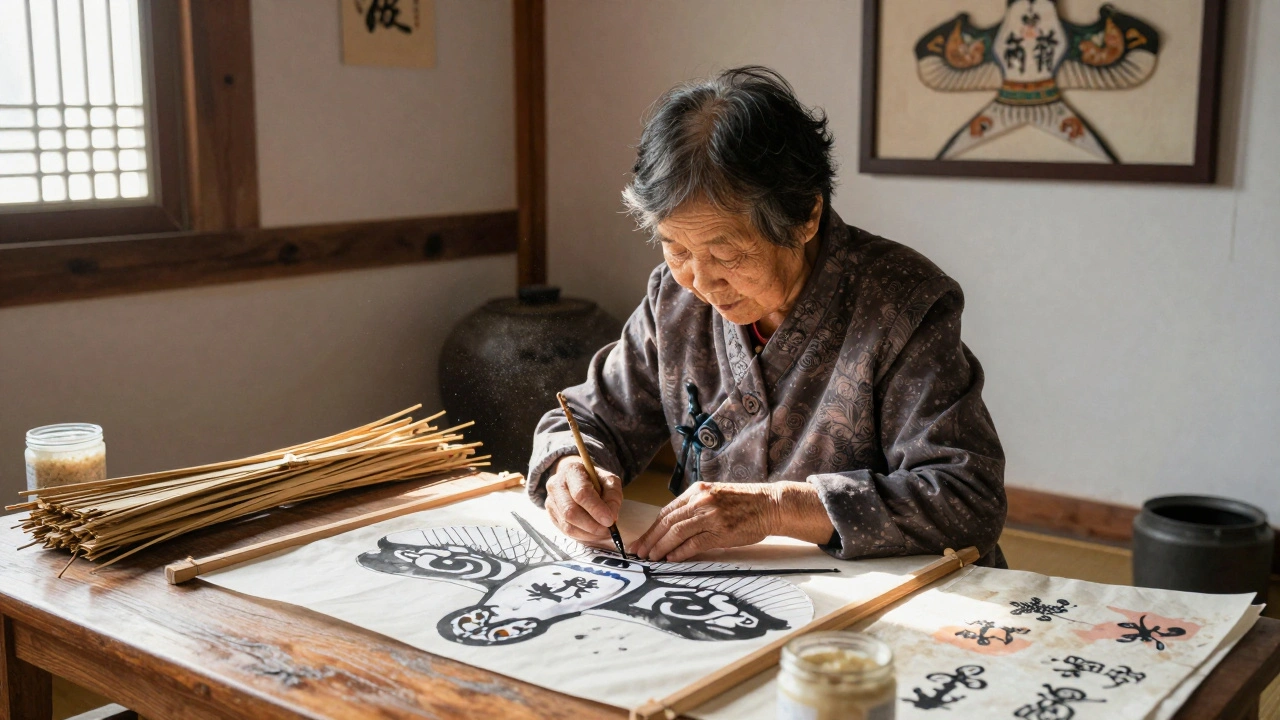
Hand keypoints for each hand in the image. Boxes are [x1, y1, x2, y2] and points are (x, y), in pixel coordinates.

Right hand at [544, 455, 622, 547]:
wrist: (578, 480)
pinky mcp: (551, 514)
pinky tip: (593, 533)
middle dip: (592, 525)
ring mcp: (550, 500)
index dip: (596, 509)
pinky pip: (565, 531)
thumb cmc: (595, 480)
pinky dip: (582, 536)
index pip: (581, 493)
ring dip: (588, 533)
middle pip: (570, 511)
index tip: (609, 520)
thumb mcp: (610, 481)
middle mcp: (556, 484)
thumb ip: (613, 496)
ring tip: (603, 532)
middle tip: (608, 530)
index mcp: (571, 471)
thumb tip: (611, 517)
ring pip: (567, 524)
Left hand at [631, 482, 783, 561]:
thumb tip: (672, 529)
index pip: (666, 511)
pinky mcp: (721, 530)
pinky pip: (694, 543)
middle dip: (650, 539)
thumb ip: (695, 508)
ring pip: (676, 532)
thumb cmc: (744, 504)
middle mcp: (701, 500)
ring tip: (651, 558)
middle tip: (638, 552)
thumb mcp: (715, 497)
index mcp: (697, 491)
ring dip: (661, 547)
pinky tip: (671, 559)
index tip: (640, 541)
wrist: (770, 504)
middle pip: (667, 522)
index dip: (651, 528)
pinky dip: (680, 552)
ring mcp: (711, 514)